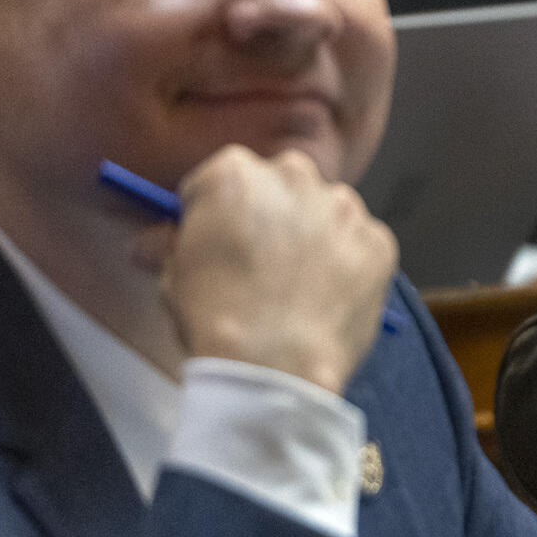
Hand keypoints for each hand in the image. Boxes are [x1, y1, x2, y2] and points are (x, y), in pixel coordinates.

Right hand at [148, 145, 397, 396]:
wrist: (275, 364)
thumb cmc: (215, 318)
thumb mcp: (173, 275)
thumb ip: (171, 245)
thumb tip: (157, 240)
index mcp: (233, 173)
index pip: (220, 181)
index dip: (216, 215)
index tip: (217, 241)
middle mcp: (294, 176)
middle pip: (280, 188)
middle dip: (271, 217)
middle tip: (262, 265)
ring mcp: (343, 207)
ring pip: (326, 213)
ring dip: (314, 238)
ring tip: (298, 289)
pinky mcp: (378, 241)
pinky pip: (360, 246)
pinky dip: (348, 266)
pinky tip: (328, 300)